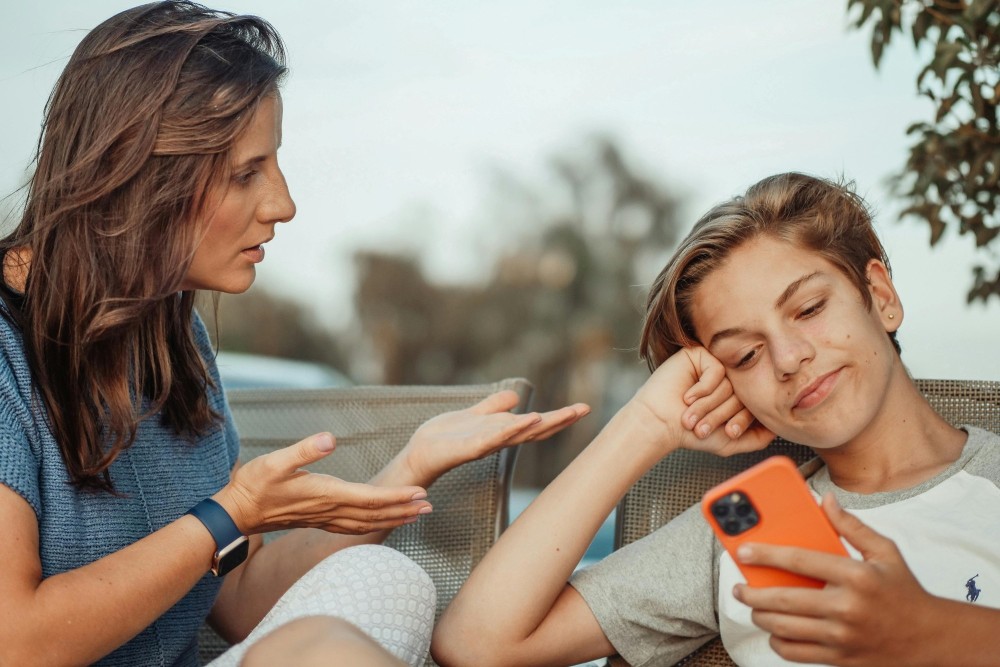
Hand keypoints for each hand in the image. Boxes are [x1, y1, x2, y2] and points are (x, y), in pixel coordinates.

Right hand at [216, 432, 431, 535]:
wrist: (237, 512)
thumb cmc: (255, 484)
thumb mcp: (275, 461)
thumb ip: (304, 450)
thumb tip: (330, 438)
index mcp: (326, 494)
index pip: (371, 498)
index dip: (397, 496)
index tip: (420, 493)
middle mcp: (331, 510)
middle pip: (376, 514)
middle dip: (405, 510)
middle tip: (430, 505)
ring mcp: (326, 518)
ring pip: (369, 523)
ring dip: (394, 519)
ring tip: (417, 515)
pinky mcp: (321, 520)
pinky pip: (356, 527)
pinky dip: (375, 525)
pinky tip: (382, 522)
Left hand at [398, 390, 590, 482]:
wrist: (420, 453)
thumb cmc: (446, 437)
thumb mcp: (475, 415)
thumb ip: (494, 406)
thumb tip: (516, 397)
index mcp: (501, 431)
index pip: (535, 424)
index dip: (558, 417)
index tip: (581, 408)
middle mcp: (499, 439)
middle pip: (535, 430)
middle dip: (559, 420)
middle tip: (583, 409)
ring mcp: (487, 444)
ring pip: (519, 434)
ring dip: (540, 424)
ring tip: (561, 414)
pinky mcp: (470, 447)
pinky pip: (494, 437)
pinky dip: (512, 429)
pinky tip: (526, 419)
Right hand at [627, 346, 773, 456]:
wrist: (661, 424)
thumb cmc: (690, 433)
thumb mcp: (730, 442)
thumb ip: (758, 438)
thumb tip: (779, 427)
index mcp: (734, 396)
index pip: (754, 403)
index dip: (741, 420)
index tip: (728, 433)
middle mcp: (727, 379)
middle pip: (744, 393)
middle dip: (722, 414)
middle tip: (704, 426)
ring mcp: (714, 366)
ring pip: (730, 383)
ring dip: (709, 404)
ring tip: (692, 413)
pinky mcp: (699, 355)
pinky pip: (717, 370)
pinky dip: (703, 389)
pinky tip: (688, 395)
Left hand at [733, 493, 938, 665]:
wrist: (931, 638)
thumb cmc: (904, 591)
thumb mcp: (885, 551)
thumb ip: (851, 526)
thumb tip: (825, 500)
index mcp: (856, 575)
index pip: (800, 561)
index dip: (766, 554)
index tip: (743, 551)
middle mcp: (847, 607)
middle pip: (783, 600)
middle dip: (751, 593)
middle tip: (738, 587)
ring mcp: (842, 637)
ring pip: (784, 629)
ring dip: (760, 616)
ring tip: (753, 605)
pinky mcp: (840, 658)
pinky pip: (795, 653)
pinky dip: (777, 641)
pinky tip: (775, 629)